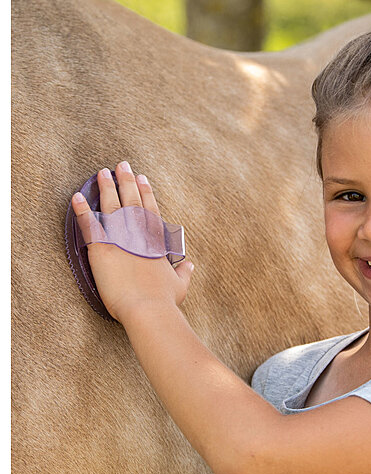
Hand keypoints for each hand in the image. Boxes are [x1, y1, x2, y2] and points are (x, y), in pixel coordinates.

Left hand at [71, 161, 193, 322]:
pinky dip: (82, 209)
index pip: (151, 209)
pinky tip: (76, 196)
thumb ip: (184, 272)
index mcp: (156, 240)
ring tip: (101, 173)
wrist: (148, 308)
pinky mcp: (101, 248)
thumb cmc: (164, 299)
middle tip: (122, 165)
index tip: (142, 178)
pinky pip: (89, 224)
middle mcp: (139, 234)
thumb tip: (190, 265)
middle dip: (126, 181)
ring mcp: (120, 239)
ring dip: (106, 187)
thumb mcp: (179, 284)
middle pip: (132, 200)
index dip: (146, 192)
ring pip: (112, 206)